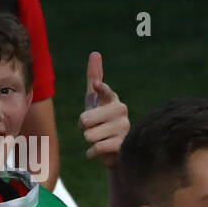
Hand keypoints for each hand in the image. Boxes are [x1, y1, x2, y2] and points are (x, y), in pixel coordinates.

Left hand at [79, 51, 128, 166]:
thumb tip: (95, 53)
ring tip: (100, 139)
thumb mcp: (95, 99)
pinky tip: (99, 152)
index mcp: (112, 99)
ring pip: (89, 135)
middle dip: (83, 127)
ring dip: (89, 141)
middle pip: (85, 119)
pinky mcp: (123, 145)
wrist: (114, 148)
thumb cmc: (102, 119)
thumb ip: (94, 77)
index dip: (100, 89)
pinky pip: (97, 148)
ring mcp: (124, 128)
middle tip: (94, 128)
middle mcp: (120, 111)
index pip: (105, 92)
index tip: (97, 85)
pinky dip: (92, 153)